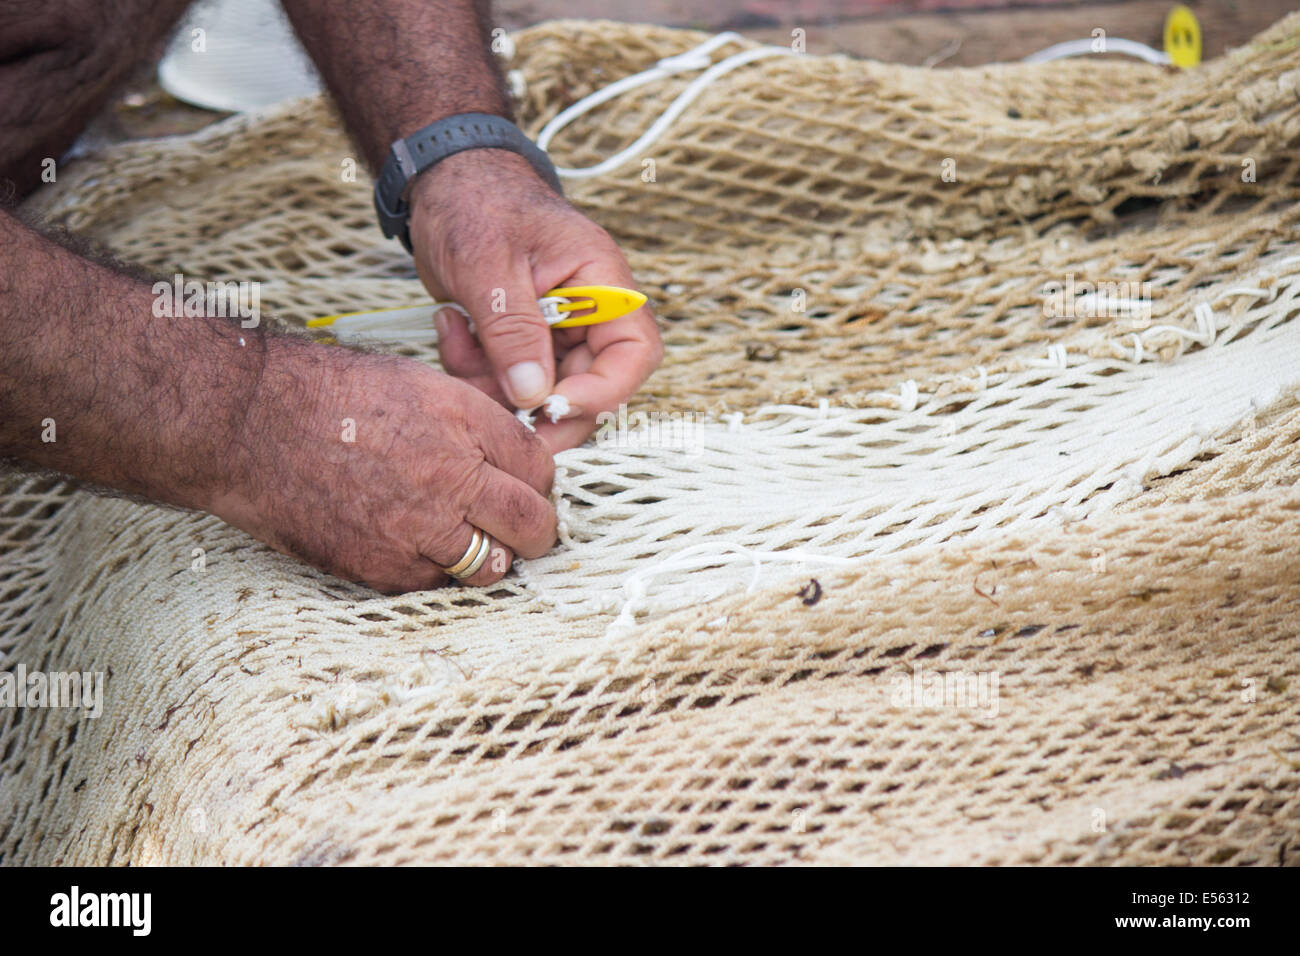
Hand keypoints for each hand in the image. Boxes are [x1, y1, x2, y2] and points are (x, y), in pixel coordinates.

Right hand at [209, 340, 555, 592]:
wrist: (249, 422)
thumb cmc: (328, 395)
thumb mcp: (417, 383)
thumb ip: (473, 423)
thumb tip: (510, 459)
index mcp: (463, 420)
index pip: (540, 467)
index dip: (539, 481)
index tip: (527, 486)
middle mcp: (450, 474)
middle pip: (533, 523)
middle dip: (537, 530)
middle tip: (526, 530)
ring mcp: (417, 526)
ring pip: (492, 565)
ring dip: (490, 557)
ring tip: (468, 541)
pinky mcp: (382, 565)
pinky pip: (435, 585)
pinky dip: (435, 572)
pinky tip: (416, 548)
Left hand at [408, 150, 662, 452]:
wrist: (442, 183)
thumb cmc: (474, 202)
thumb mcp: (489, 266)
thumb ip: (513, 332)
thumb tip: (534, 396)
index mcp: (601, 280)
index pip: (634, 351)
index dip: (604, 390)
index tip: (552, 406)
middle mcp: (588, 311)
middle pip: (591, 384)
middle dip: (541, 405)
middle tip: (498, 414)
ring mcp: (556, 329)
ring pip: (545, 391)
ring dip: (498, 387)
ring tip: (456, 340)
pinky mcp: (523, 341)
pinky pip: (512, 380)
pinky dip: (478, 372)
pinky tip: (451, 331)